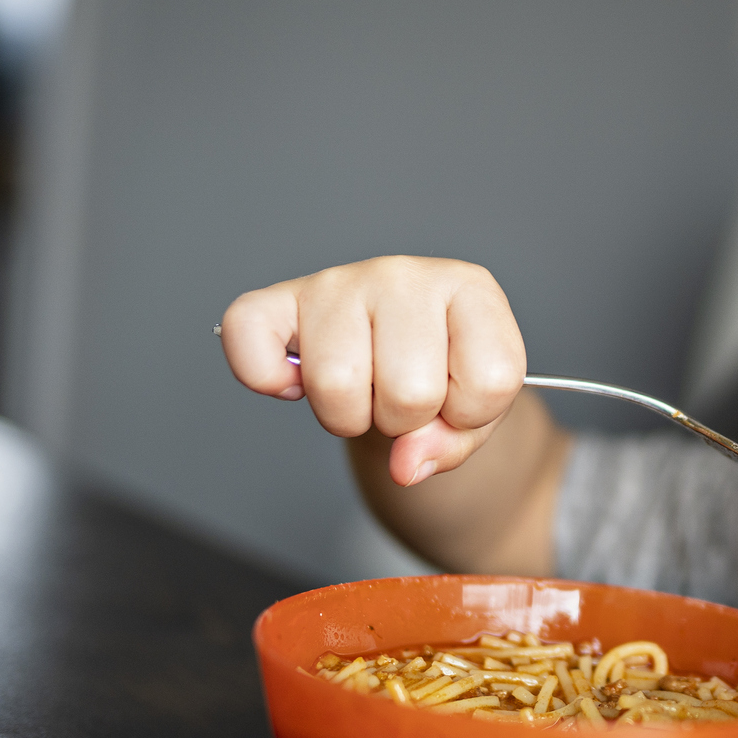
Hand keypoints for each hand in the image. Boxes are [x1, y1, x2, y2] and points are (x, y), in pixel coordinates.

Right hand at [220, 256, 523, 486]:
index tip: (457, 397)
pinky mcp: (281, 298)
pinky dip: (265, 377)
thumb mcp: (475, 413)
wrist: (397, 352)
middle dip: (404, 420)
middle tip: (399, 397)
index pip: (488, 381)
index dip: (471, 415)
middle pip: (409, 391)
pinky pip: (249, 337)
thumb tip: (404, 463)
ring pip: (336, 383)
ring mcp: (340, 281)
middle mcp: (405, 274)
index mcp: (471, 291)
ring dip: (346, 414)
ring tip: (360, 388)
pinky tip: (295, 379)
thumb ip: (453, 443)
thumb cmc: (441, 374)